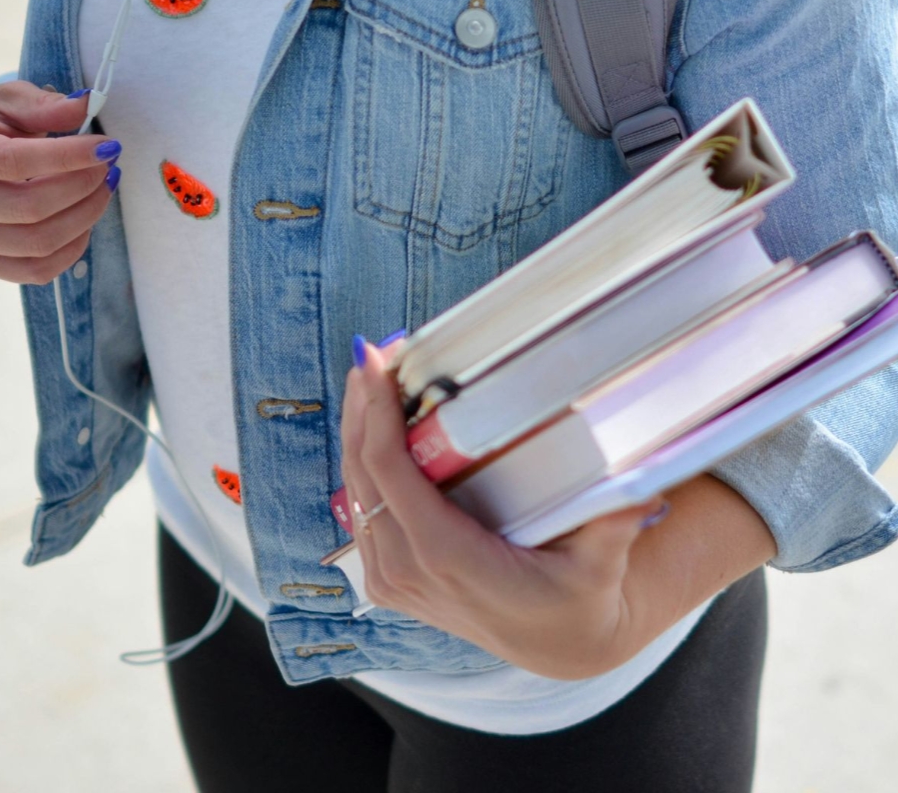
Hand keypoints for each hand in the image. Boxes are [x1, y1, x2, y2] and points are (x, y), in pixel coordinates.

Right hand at [0, 82, 120, 283]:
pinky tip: (84, 219)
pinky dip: (72, 247)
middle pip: (27, 208)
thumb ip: (43, 105)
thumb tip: (84, 106)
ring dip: (84, 216)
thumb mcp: (6, 99)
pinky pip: (36, 271)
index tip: (107, 147)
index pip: (11, 161)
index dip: (67, 157)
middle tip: (109, 167)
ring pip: (36, 243)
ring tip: (102, 189)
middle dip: (82, 187)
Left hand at [340, 337, 665, 679]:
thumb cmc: (579, 598)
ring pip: (354, 490)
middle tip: (372, 352)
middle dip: (362, 408)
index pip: (390, 475)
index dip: (377, 415)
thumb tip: (643, 491)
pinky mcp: (388, 579)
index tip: (377, 364)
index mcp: (448, 559)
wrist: (559, 645)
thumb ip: (613, 527)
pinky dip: (361, 462)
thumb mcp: (600, 566)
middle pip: (362, 473)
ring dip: (356, 429)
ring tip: (369, 374)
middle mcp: (407, 572)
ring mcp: (392, 579)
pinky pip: (361, 509)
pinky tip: (370, 423)